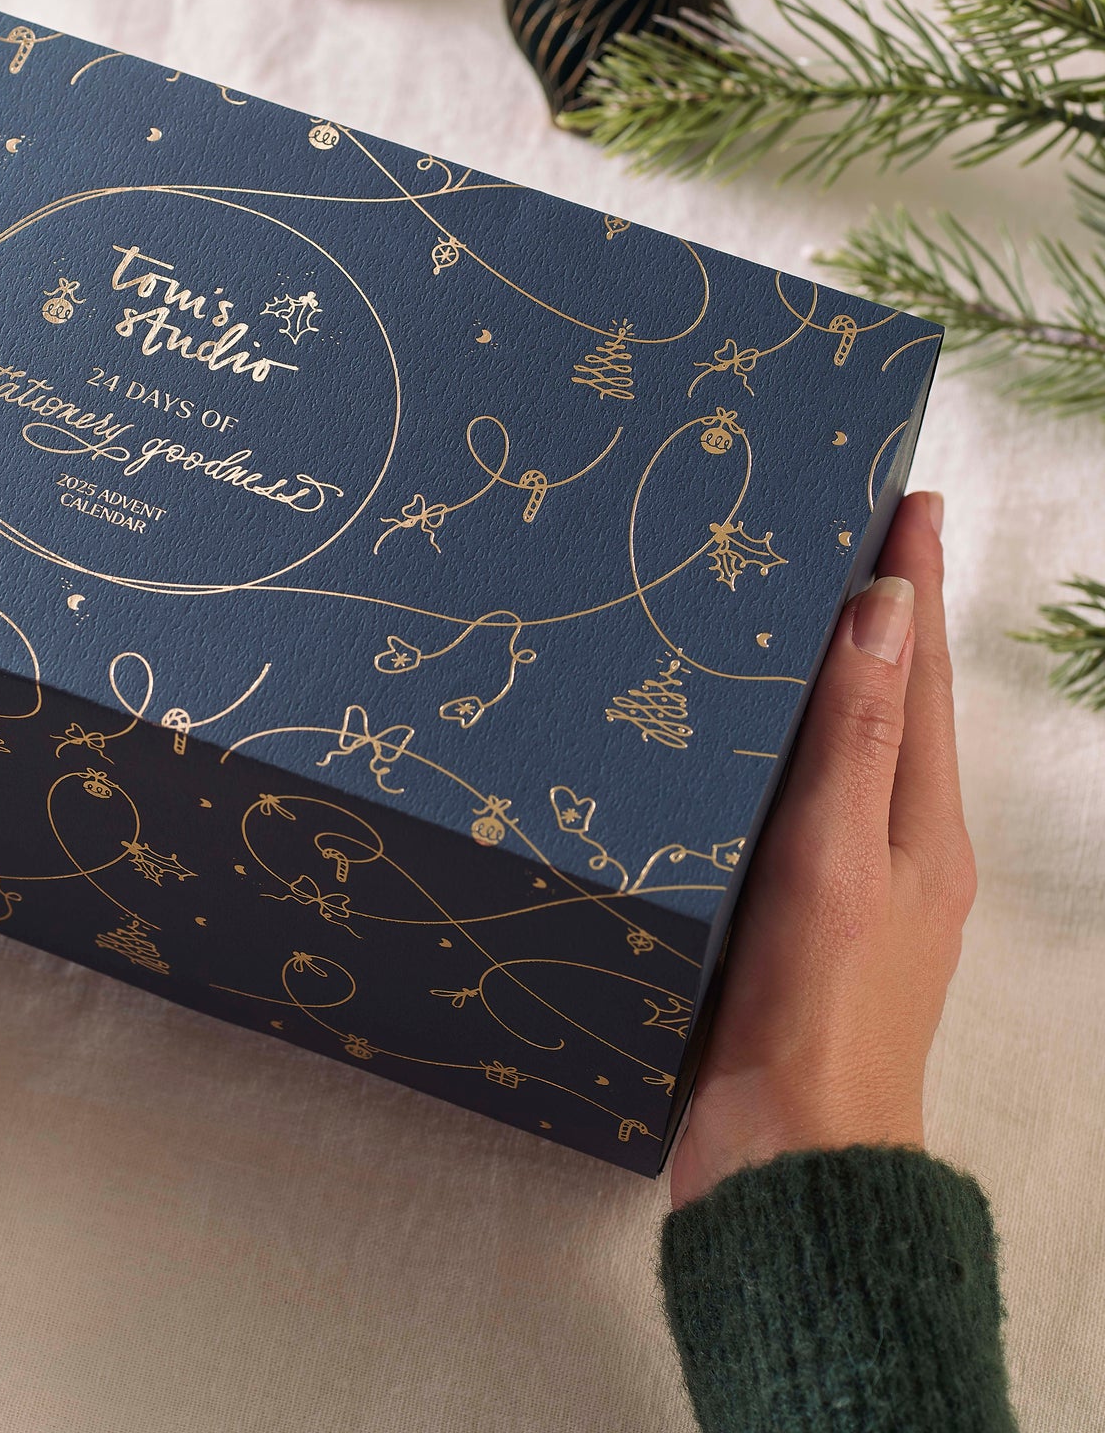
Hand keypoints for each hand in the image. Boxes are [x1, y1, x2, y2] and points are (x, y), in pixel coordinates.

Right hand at [670, 489, 974, 1206]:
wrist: (788, 1156)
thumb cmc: (821, 1008)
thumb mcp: (840, 856)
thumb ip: (858, 737)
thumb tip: (884, 610)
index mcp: (923, 826)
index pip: (919, 673)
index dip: (912, 584)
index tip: (908, 496)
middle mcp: (895, 845)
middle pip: (889, 704)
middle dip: (874, 616)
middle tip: (840, 530)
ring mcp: (846, 885)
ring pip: (839, 751)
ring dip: (824, 676)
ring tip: (783, 608)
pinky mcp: (793, 919)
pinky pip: (793, 802)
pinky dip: (777, 746)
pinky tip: (728, 737)